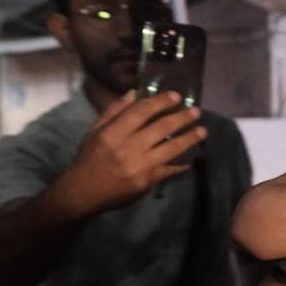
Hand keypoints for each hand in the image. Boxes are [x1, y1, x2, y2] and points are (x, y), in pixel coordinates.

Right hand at [56, 91, 206, 215]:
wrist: (83, 193)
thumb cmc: (89, 159)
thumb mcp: (94, 132)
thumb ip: (114, 111)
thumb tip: (134, 93)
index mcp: (113, 133)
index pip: (141, 112)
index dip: (160, 102)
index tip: (176, 96)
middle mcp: (127, 148)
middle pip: (161, 128)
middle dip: (181, 118)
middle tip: (196, 112)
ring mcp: (139, 166)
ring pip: (170, 148)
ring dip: (189, 139)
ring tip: (202, 131)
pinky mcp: (146, 182)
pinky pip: (169, 170)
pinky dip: (182, 163)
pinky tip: (191, 157)